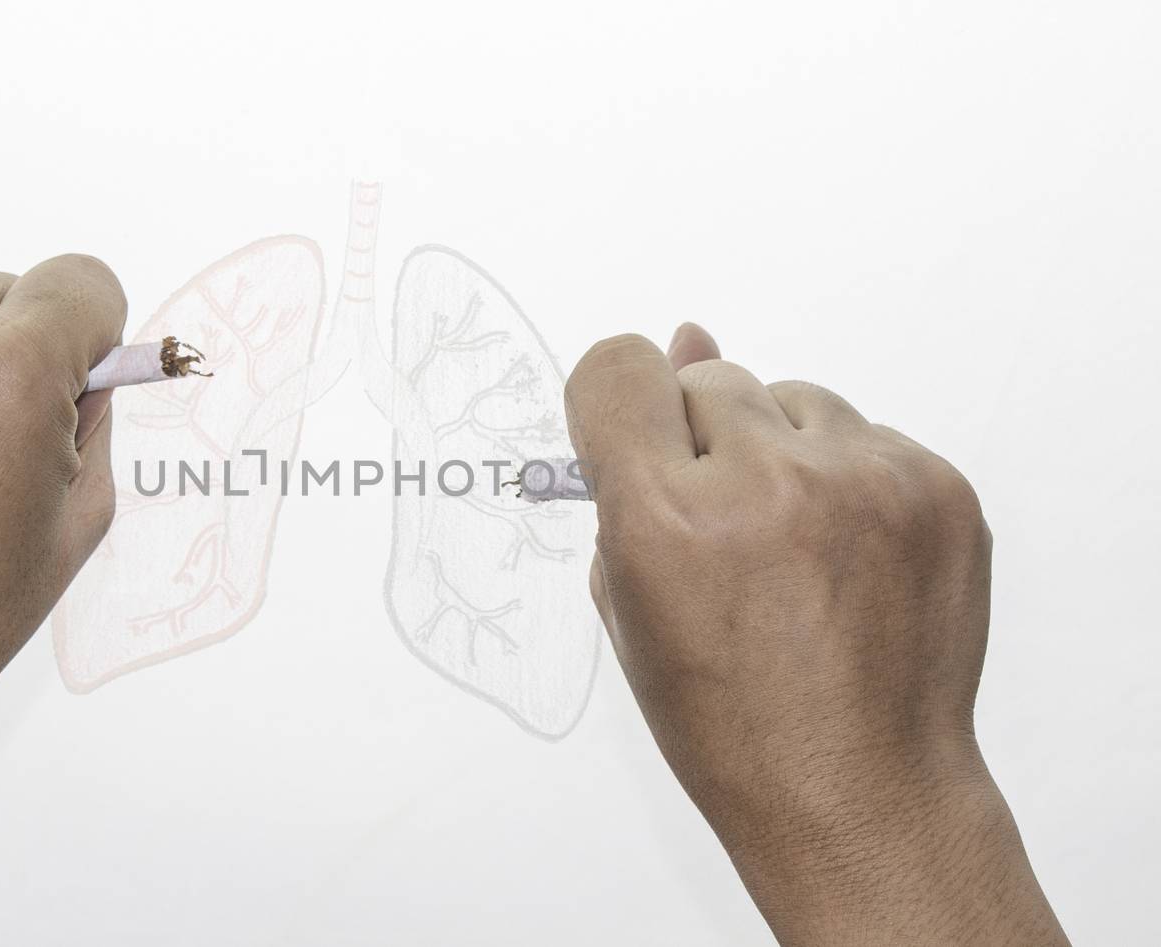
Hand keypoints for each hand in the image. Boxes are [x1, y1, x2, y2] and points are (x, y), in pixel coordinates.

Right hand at [565, 324, 1067, 945]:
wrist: (860, 792)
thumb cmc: (730, 720)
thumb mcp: (633, 606)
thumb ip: (634, 479)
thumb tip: (681, 341)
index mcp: (665, 518)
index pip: (620, 369)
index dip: (620, 401)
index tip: (633, 432)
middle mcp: (766, 481)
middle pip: (709, 377)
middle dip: (704, 440)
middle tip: (724, 528)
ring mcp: (864, 481)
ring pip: (795, 398)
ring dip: (781, 452)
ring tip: (792, 549)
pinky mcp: (938, 488)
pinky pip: (867, 437)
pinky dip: (849, 482)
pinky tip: (847, 559)